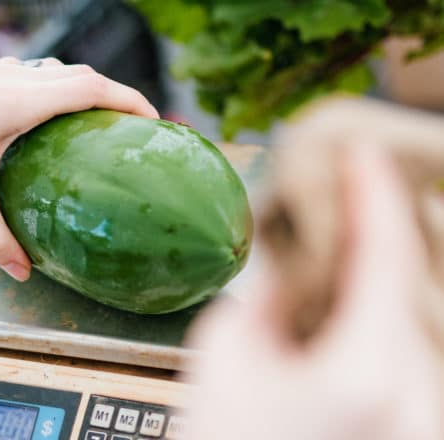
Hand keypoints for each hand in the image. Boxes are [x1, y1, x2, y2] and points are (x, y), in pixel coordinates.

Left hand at [0, 57, 158, 280]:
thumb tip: (21, 272)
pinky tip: (42, 114)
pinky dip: (53, 88)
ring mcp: (2, 71)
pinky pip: (34, 74)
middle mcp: (20, 77)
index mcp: (26, 98)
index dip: (130, 100)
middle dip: (115, 96)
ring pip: (58, 70)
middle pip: (83, 76)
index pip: (94, 88)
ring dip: (83, 88)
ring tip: (95, 120)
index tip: (153, 120)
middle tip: (132, 126)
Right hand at [185, 144, 443, 439]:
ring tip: (328, 266)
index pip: (384, 258)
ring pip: (404, 326)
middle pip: (402, 291)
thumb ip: (265, 299)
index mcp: (363, 370)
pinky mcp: (405, 430)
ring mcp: (416, 419)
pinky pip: (400, 361)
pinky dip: (373, 328)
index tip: (363, 155)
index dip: (372, 196)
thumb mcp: (226, 354)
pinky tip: (336, 318)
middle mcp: (410, 398)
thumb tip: (289, 275)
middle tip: (341, 202)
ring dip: (370, 288)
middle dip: (373, 241)